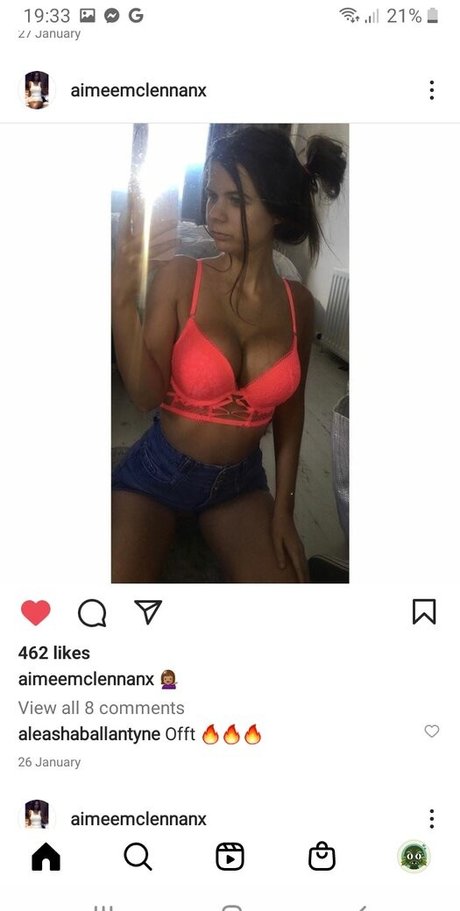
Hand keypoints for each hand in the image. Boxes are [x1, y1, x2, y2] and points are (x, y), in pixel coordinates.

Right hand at [112, 179, 177, 309]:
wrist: (118, 290)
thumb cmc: (122, 269)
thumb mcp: (123, 251)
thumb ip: (129, 236)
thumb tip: (137, 220)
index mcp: (121, 240)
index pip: (126, 219)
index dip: (132, 205)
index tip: (137, 193)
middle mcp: (126, 247)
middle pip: (146, 232)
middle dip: (160, 226)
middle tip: (174, 219)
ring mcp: (134, 258)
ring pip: (154, 247)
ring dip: (168, 242)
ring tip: (179, 236)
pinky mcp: (140, 268)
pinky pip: (156, 261)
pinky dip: (164, 259)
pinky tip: (173, 254)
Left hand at [271, 509, 308, 581]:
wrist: (284, 515)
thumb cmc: (278, 526)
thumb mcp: (276, 540)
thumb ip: (279, 554)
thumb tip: (282, 567)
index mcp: (294, 550)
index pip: (299, 568)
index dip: (301, 578)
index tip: (302, 585)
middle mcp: (299, 550)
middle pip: (304, 567)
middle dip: (305, 578)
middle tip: (305, 586)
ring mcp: (300, 547)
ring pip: (305, 564)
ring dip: (305, 573)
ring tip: (305, 582)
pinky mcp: (298, 546)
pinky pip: (303, 560)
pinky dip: (304, 567)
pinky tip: (302, 570)